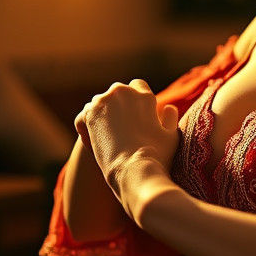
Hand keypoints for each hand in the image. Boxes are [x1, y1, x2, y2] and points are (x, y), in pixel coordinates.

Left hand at [75, 80, 178, 198]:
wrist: (133, 169)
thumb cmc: (157, 156)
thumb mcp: (172, 135)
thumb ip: (171, 118)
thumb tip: (169, 107)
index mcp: (144, 95)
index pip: (137, 86)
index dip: (135, 100)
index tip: (134, 116)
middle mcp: (124, 92)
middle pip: (117, 93)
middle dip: (117, 106)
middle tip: (119, 128)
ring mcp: (104, 101)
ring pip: (99, 104)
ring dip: (102, 115)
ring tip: (106, 139)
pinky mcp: (89, 115)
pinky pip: (84, 116)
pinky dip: (86, 127)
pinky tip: (93, 143)